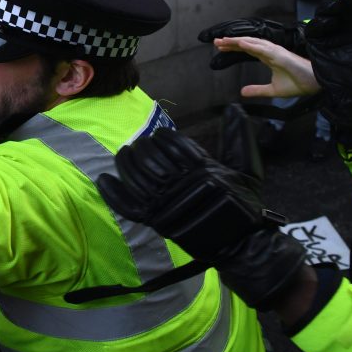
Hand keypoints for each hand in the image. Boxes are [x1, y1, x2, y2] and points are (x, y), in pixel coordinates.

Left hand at [97, 126, 306, 309]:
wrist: (238, 243)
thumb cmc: (242, 204)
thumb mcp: (247, 168)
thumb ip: (239, 137)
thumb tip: (235, 107)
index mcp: (203, 171)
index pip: (172, 144)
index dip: (162, 136)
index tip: (159, 135)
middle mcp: (182, 186)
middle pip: (150, 158)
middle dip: (142, 146)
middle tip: (140, 144)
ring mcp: (166, 206)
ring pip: (136, 177)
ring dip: (126, 162)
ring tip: (124, 153)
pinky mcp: (156, 222)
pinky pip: (128, 206)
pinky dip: (113, 193)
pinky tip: (104, 178)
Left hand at [213, 36, 319, 97]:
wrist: (315, 85)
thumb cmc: (298, 84)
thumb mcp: (272, 90)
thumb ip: (257, 90)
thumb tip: (242, 92)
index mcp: (268, 58)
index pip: (247, 50)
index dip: (234, 47)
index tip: (220, 48)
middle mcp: (271, 52)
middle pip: (248, 44)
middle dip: (231, 42)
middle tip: (216, 41)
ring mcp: (276, 52)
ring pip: (254, 43)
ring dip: (238, 41)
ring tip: (224, 40)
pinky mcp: (281, 56)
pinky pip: (264, 49)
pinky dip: (252, 45)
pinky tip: (241, 43)